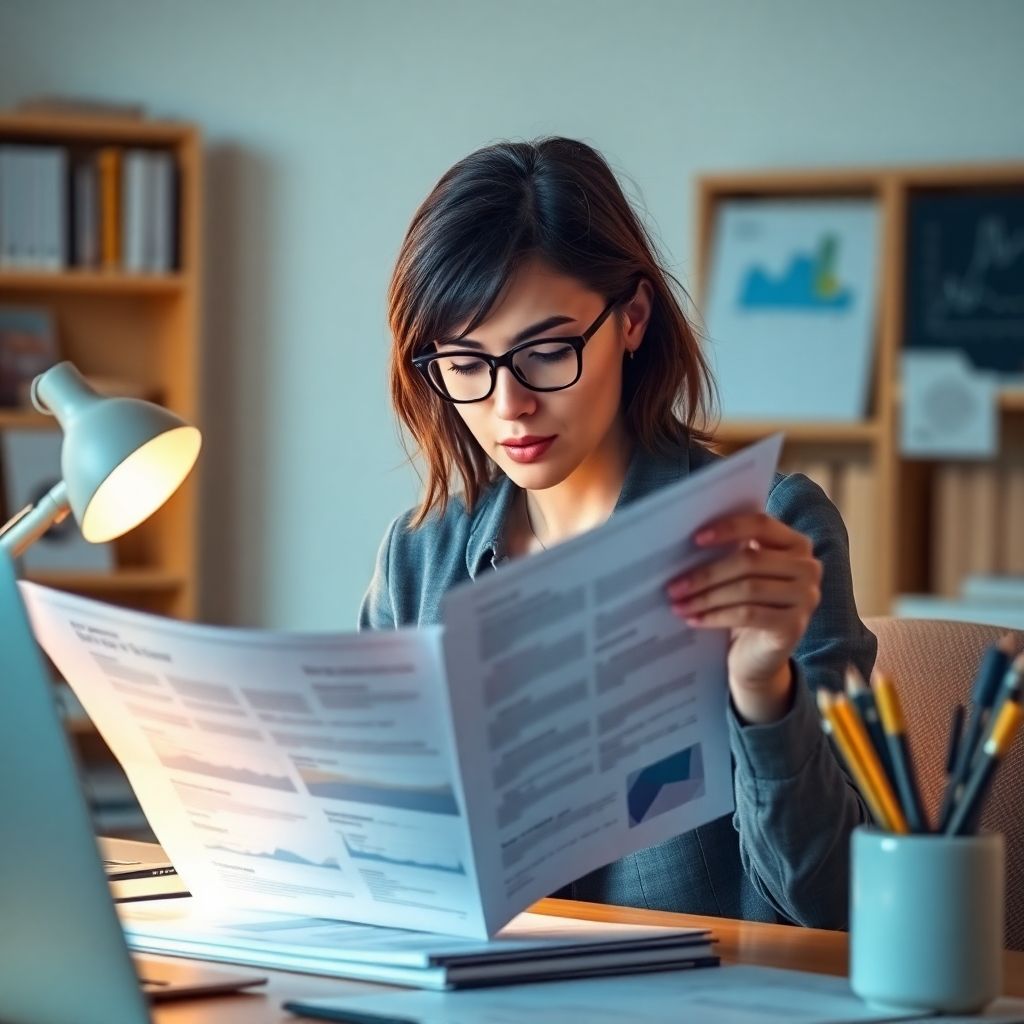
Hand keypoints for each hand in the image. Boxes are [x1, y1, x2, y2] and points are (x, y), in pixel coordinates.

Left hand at [666, 513, 821, 724]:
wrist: (759, 657)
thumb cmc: (747, 607)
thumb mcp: (742, 576)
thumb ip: (731, 552)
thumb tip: (688, 541)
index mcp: (796, 544)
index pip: (761, 524)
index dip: (728, 528)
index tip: (696, 539)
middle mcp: (808, 568)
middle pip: (750, 560)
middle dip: (706, 573)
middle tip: (674, 586)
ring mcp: (806, 598)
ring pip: (747, 589)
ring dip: (706, 597)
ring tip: (679, 604)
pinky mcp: (794, 626)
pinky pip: (748, 614)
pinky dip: (716, 616)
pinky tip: (695, 619)